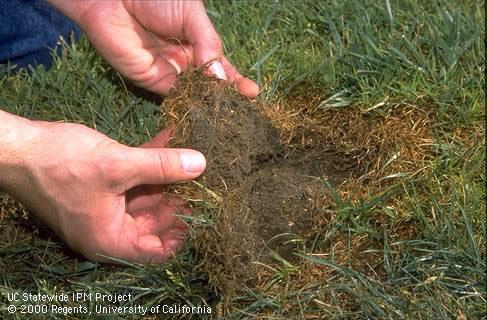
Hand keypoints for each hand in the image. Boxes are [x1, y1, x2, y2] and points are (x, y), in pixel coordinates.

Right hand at [2, 116, 205, 262]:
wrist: (16, 148)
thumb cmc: (61, 164)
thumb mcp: (118, 165)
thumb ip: (161, 167)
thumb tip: (200, 164)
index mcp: (111, 239)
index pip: (158, 250)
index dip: (182, 232)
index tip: (201, 208)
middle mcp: (109, 229)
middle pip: (155, 220)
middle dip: (178, 196)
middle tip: (202, 175)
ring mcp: (104, 209)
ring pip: (145, 197)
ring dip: (166, 175)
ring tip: (190, 154)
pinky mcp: (100, 189)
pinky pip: (131, 181)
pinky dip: (148, 164)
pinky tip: (168, 141)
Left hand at [49, 0, 258, 96]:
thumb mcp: (192, 16)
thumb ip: (208, 44)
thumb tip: (221, 76)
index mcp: (199, 43)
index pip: (221, 67)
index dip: (236, 80)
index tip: (252, 93)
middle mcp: (186, 61)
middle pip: (210, 86)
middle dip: (227, 98)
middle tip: (244, 112)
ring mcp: (170, 73)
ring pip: (195, 94)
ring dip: (210, 106)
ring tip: (229, 118)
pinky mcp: (151, 81)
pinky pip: (174, 97)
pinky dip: (189, 106)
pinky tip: (204, 114)